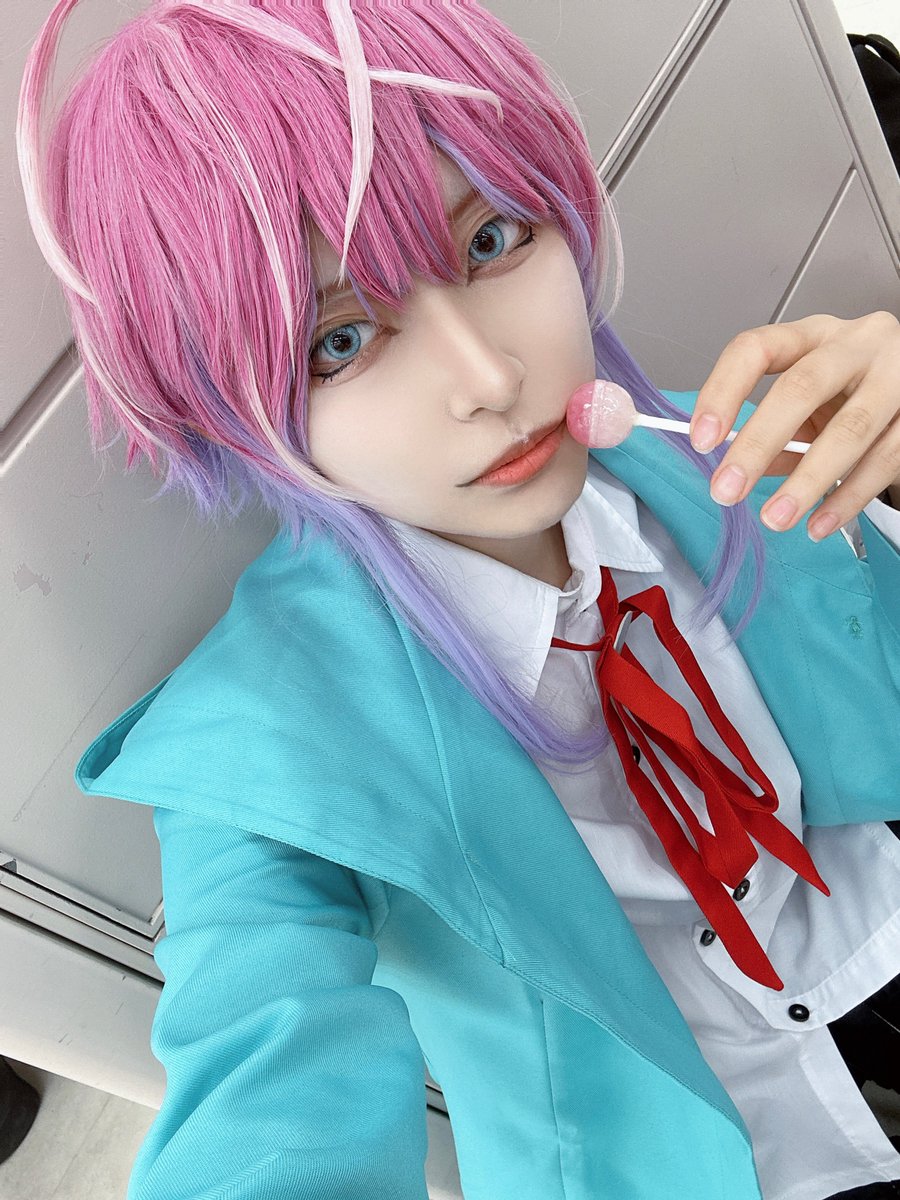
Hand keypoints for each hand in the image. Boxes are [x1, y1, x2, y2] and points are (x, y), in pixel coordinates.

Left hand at [690, 311, 899, 539]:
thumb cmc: (852, 394)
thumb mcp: (809, 405)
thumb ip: (776, 435)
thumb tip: (740, 470)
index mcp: (813, 336)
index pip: (756, 348)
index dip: (723, 391)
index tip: (700, 437)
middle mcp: (857, 344)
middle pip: (802, 387)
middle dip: (758, 444)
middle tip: (727, 489)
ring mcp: (897, 374)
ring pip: (850, 429)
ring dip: (806, 482)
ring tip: (775, 518)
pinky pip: (885, 459)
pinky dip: (848, 497)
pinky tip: (820, 522)